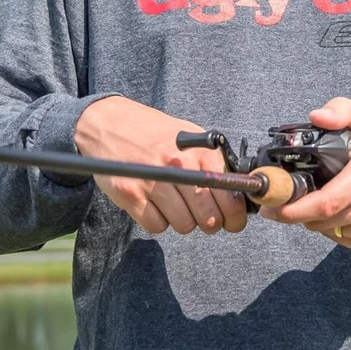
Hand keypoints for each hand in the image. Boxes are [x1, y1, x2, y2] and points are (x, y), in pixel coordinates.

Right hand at [74, 96, 246, 235]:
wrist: (112, 123)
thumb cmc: (156, 133)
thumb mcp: (191, 136)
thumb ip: (213, 162)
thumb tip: (238, 192)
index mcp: (200, 151)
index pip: (228, 195)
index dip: (234, 216)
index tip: (233, 222)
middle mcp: (179, 166)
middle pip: (207, 217)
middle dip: (210, 224)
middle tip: (205, 218)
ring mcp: (153, 181)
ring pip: (184, 225)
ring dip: (184, 222)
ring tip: (177, 205)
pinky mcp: (131, 195)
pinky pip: (157, 226)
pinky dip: (159, 221)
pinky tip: (156, 204)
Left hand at [260, 97, 350, 250]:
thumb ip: (342, 110)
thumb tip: (317, 116)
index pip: (328, 202)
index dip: (295, 208)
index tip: (272, 205)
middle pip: (324, 220)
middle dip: (294, 214)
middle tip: (276, 204)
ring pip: (330, 231)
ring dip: (311, 220)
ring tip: (304, 202)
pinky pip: (343, 239)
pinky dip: (329, 228)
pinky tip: (329, 211)